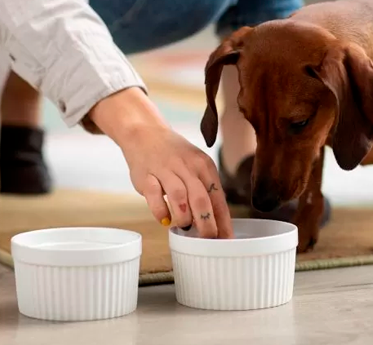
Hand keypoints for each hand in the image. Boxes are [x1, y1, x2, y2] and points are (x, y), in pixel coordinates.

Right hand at [88, 87, 233, 238]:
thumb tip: (217, 223)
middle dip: (207, 223)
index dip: (223, 221)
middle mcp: (187, 167)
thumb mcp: (196, 167)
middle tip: (208, 240)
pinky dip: (160, 211)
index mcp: (204, 166)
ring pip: (179, 197)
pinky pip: (154, 196)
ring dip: (184, 217)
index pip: (218, 198)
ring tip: (185, 227)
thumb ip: (205, 191)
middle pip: (201, 199)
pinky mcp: (146, 175)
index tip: (226, 239)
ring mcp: (166, 170)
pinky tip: (165, 220)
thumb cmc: (175, 156)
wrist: (146, 132)